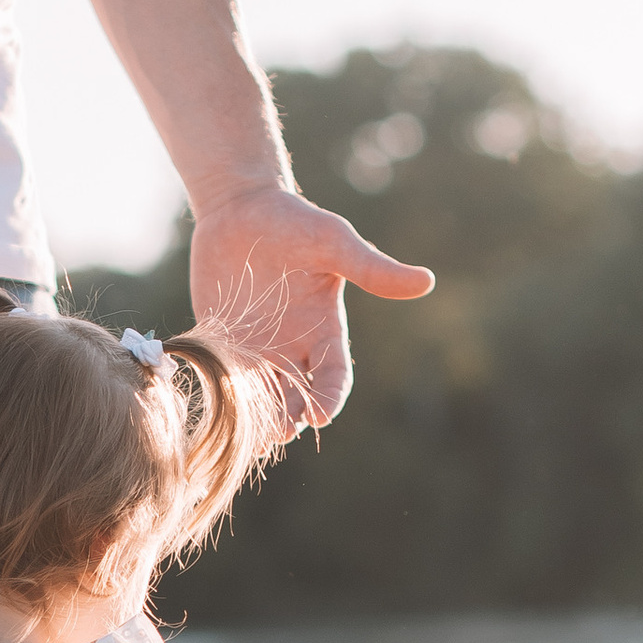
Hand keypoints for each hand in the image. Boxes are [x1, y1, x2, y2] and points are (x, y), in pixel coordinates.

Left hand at [188, 187, 432, 433]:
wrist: (240, 207)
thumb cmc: (295, 221)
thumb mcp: (335, 242)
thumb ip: (372, 269)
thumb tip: (426, 282)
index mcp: (324, 330)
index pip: (333, 377)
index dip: (329, 399)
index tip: (320, 416)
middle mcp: (293, 347)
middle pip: (297, 396)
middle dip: (290, 418)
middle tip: (280, 433)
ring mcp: (256, 348)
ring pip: (261, 396)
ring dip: (257, 417)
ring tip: (249, 434)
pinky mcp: (220, 343)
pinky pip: (223, 378)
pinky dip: (222, 396)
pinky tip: (216, 410)